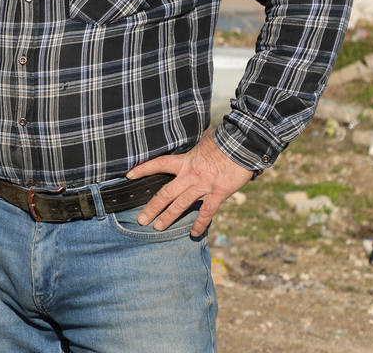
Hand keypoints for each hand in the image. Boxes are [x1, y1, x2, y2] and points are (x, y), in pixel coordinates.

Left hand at [126, 129, 253, 236]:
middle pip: (165, 193)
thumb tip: (199, 143)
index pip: (158, 164)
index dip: (143, 169)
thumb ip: (197, 146)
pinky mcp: (218, 193)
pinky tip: (193, 233)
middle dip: (152, 207)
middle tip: (141, 220)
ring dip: (168, 217)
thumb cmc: (225, 139)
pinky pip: (206, 212)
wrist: (243, 144)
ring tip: (157, 228)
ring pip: (181, 205)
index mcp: (185, 160)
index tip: (129, 175)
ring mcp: (203, 186)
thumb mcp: (205, 139)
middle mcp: (190, 175)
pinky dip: (200, 224)